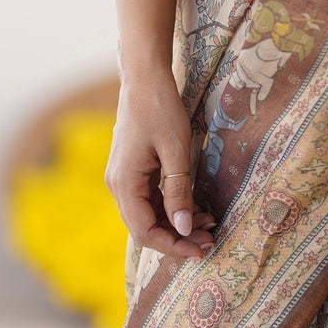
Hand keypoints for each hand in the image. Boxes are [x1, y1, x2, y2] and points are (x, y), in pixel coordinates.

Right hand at [105, 67, 215, 262]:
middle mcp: (117, 185)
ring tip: (209, 223)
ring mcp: (123, 177)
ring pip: (148, 214)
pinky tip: (194, 207)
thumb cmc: (160, 108)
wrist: (144, 77)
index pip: (144, 232)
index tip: (200, 250)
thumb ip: (179, 191)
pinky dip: (170, 206)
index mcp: (124, 183)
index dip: (172, 246)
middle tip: (210, 239)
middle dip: (177, 237)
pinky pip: (149, 198)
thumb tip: (184, 229)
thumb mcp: (176, 150)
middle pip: (145, 227)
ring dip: (175, 222)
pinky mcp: (131, 170)